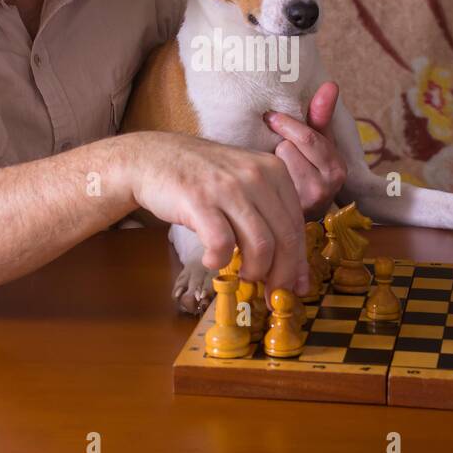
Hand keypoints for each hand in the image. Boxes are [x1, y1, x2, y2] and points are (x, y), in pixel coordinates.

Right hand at [117, 132, 309, 298]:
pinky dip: (219, 261)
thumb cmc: (202, 177)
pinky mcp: (200, 200)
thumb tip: (290, 265)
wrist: (154, 157)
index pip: (297, 225)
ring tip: (241, 275)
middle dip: (281, 275)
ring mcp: (228, 187)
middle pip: (284, 239)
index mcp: (275, 171)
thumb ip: (269, 213)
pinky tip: (211, 260)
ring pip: (260, 246)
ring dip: (254, 271)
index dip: (298, 262)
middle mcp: (257, 175)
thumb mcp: (245, 182)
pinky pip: (222, 244)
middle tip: (271, 294)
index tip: (295, 286)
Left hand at [265, 81, 347, 219]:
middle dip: (279, 144)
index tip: (271, 117)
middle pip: (287, 149)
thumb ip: (322, 114)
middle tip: (274, 144)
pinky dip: (263, 176)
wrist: (300, 212)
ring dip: (271, 161)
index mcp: (337, 167)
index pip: (307, 137)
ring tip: (275, 167)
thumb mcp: (320, 141)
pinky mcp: (285, 212)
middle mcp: (325, 188)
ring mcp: (305, 204)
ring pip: (275, 164)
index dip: (286, 124)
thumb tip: (331, 84)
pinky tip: (268, 181)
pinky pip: (266, 181)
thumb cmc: (309, 168)